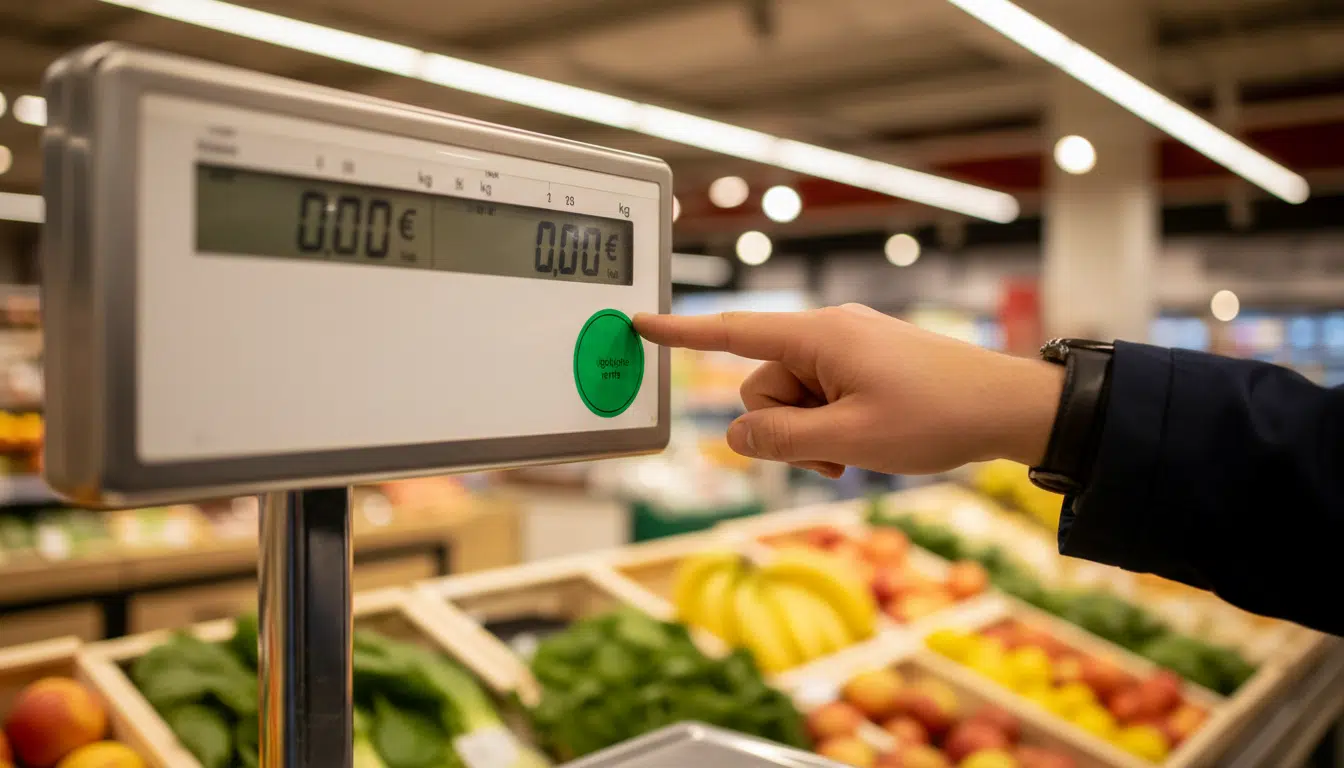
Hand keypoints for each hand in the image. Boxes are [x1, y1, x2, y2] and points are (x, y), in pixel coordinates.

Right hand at [634, 304, 1063, 477]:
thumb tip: (735, 437)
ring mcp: (848, 346)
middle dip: (784, 429)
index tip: (639, 321)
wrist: (1010, 407)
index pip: (731, 333)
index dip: (680, 333)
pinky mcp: (865, 362)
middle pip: (763, 385)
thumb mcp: (848, 441)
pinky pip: (823, 395)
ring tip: (856, 455)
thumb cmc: (935, 417)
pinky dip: (832, 426)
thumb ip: (778, 441)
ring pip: (793, 399)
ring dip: (812, 435)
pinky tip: (866, 445)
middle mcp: (827, 332)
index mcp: (816, 336)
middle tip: (834, 457)